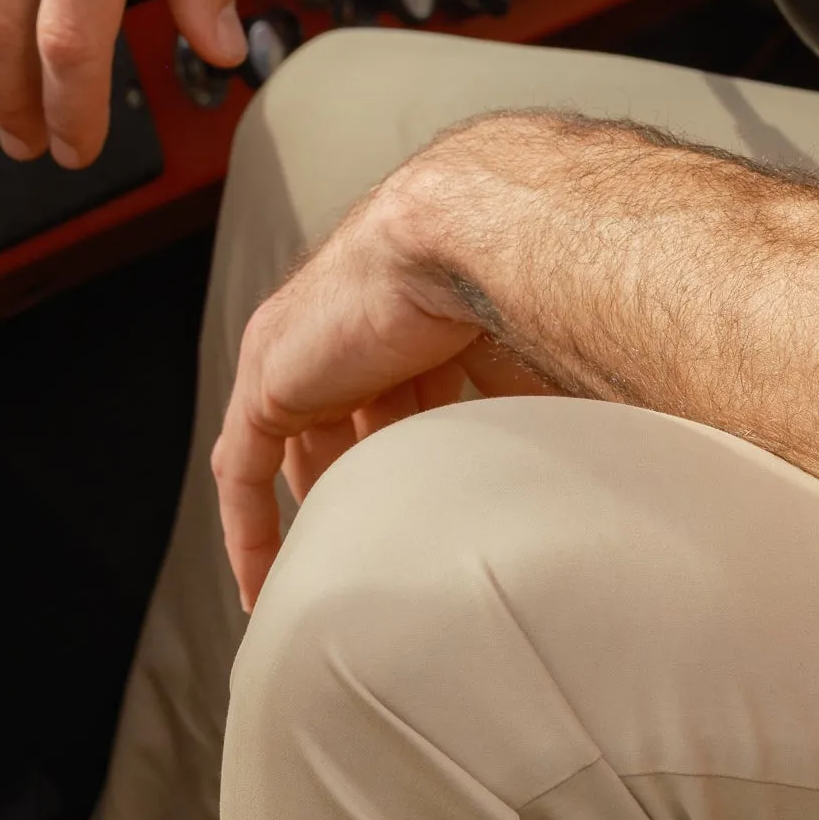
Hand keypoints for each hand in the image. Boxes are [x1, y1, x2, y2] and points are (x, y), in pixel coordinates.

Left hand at [213, 186, 487, 607]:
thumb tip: (576, 464)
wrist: (464, 237)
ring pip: (297, 450)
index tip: (419, 517)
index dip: (402, 463)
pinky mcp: (270, 383)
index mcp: (408, 321)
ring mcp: (303, 354)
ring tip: (336, 582)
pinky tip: (262, 583)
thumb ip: (524, 407)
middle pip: (344, 429)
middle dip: (359, 493)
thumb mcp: (522, 362)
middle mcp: (350, 330)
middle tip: (383, 557)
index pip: (395, 404)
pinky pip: (243, 470)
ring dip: (314, 515)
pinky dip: (250, 527)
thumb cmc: (515, 283)